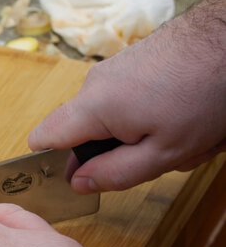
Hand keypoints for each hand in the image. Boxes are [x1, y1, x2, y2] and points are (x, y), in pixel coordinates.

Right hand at [28, 0, 225, 193]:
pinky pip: (132, 101)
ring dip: (148, 136)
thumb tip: (78, 183)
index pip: (43, 138)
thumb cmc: (203, 93)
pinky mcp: (133, 62)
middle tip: (164, 156)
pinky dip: (157, 115)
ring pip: (117, 120)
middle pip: (88, 134)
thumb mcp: (164, 152)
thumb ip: (115, 173)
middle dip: (122, 153)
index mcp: (93, 107)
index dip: (52, 163)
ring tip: (188, 134)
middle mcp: (95, 84)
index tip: (81, 177)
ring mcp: (114, 70)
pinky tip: (188, 114)